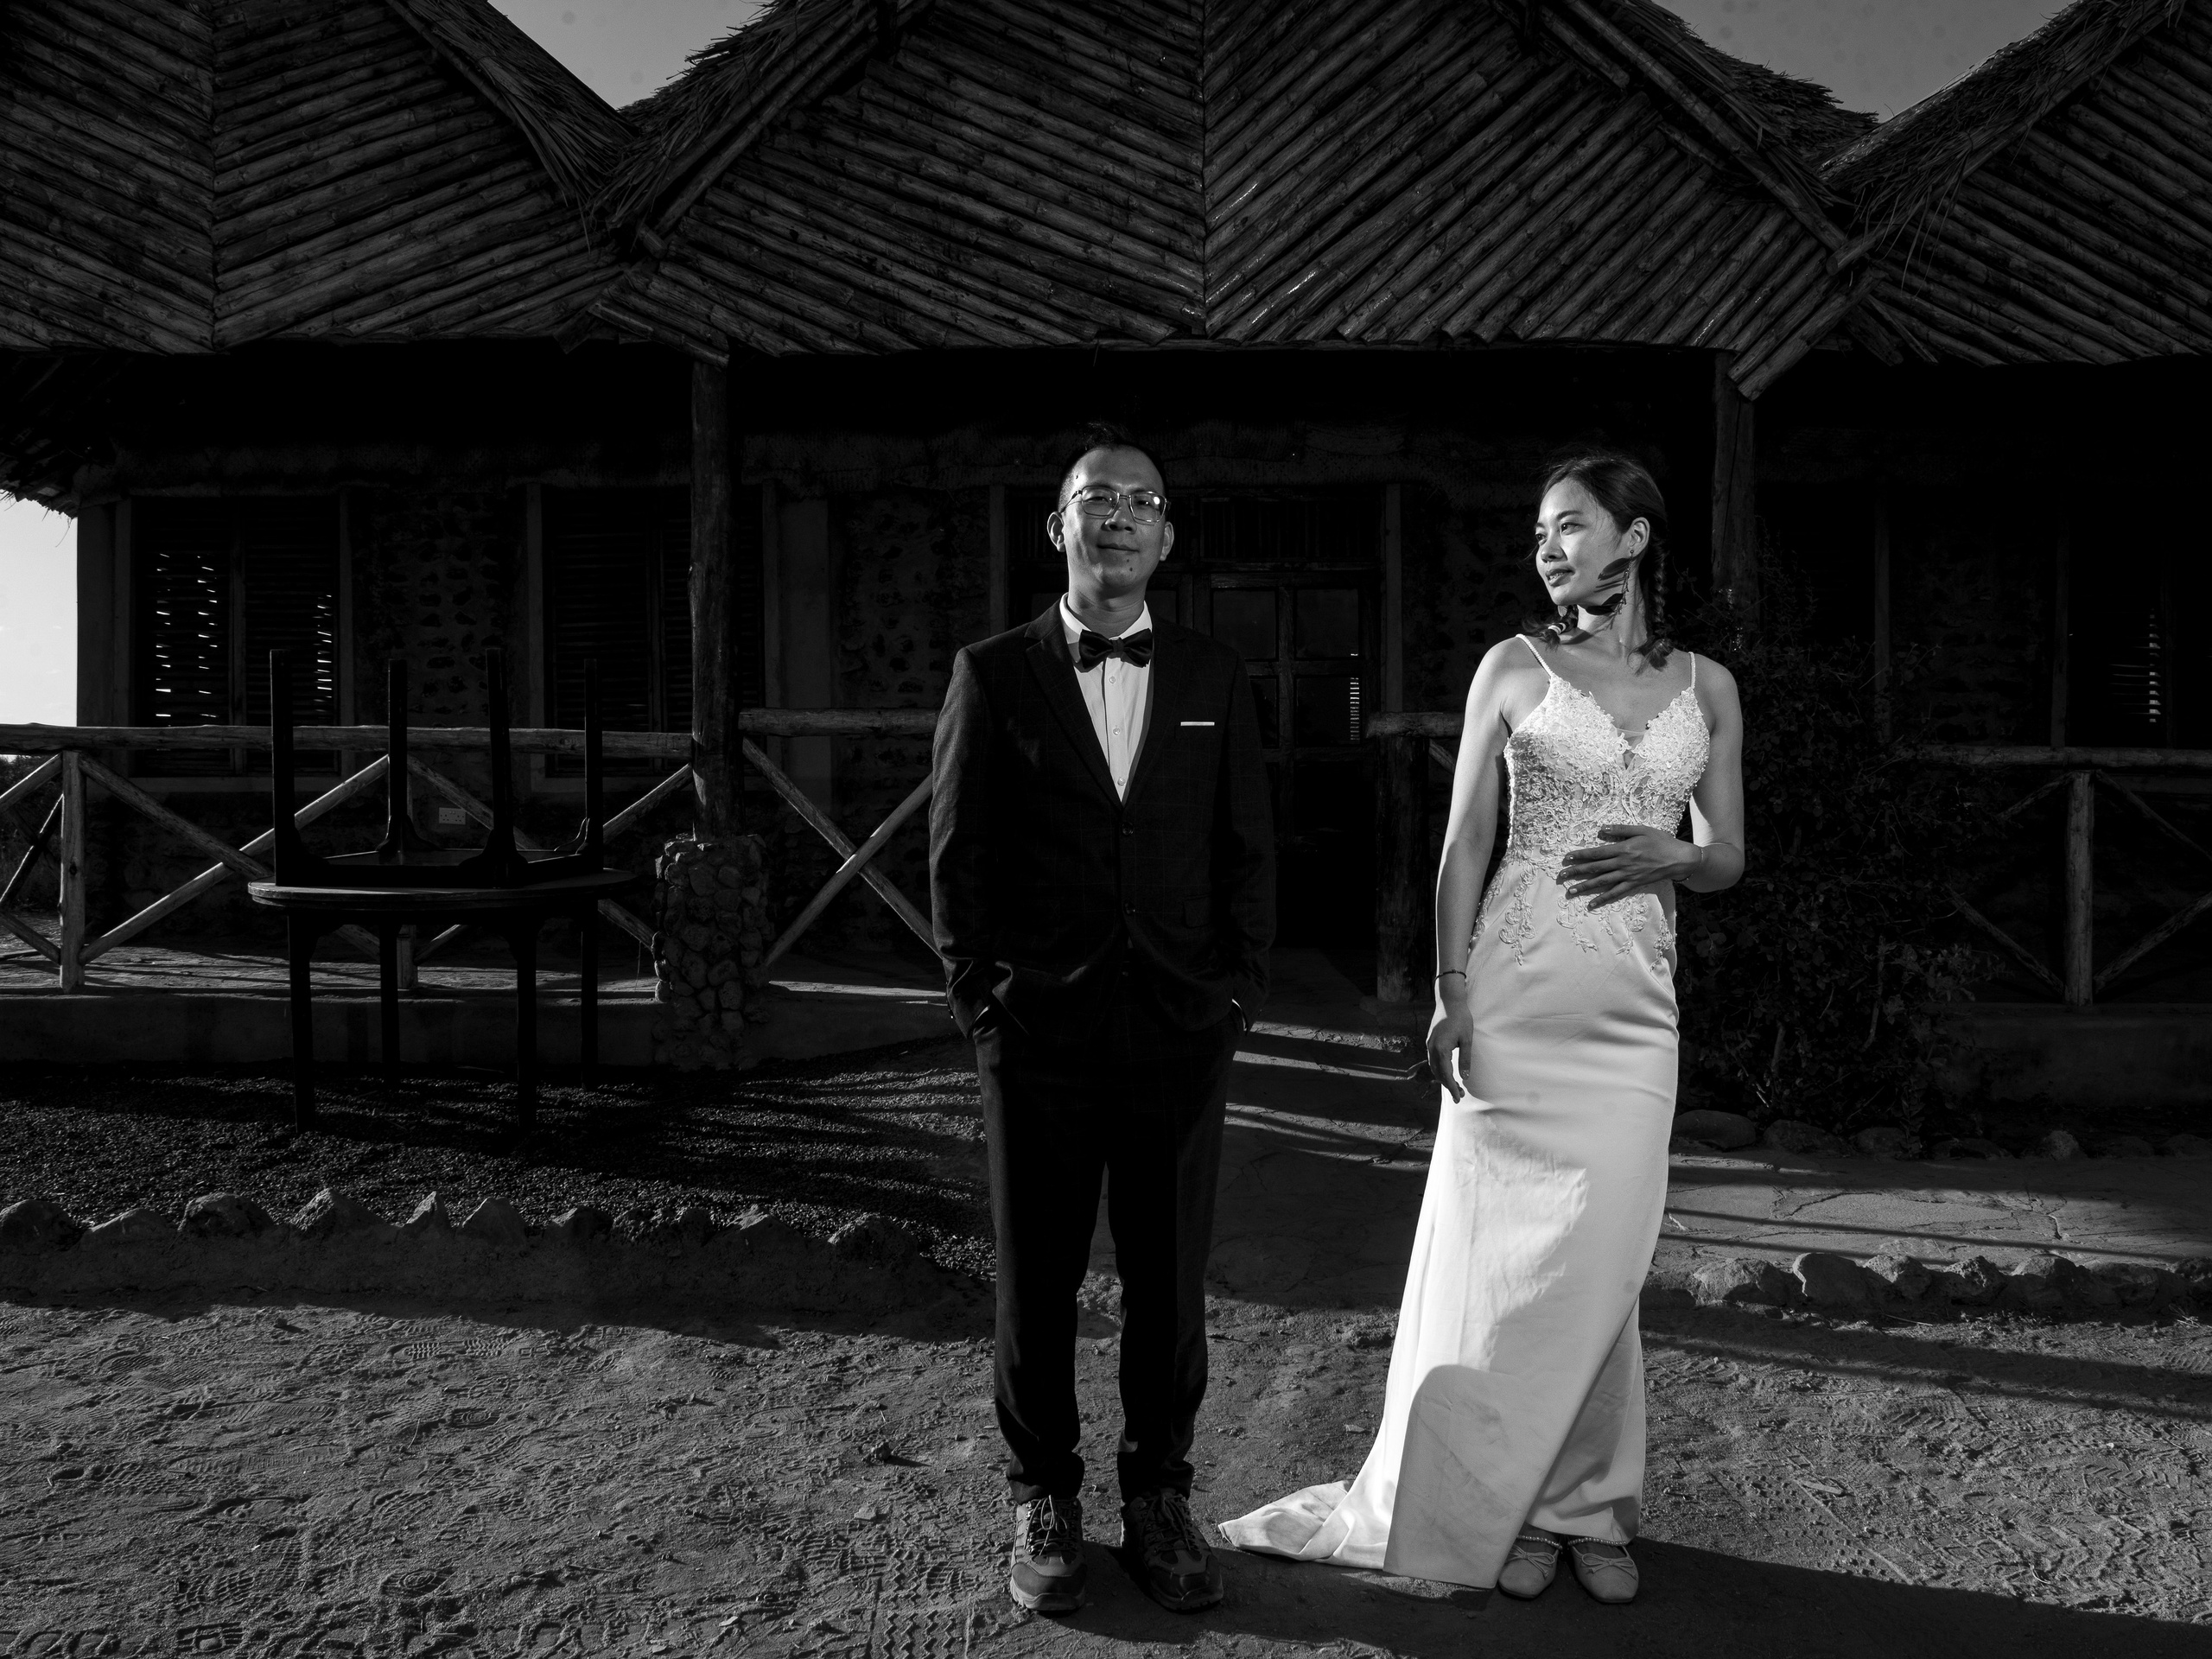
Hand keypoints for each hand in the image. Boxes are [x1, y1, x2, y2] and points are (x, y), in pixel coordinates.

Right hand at [1426, 988, 1474, 1101]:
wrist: (1449, 1001)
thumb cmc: (1461, 1019)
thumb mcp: (1467, 1040)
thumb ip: (1465, 1059)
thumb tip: (1465, 1077)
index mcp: (1441, 1049)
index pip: (1446, 1074)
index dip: (1451, 1087)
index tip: (1458, 1098)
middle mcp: (1432, 1048)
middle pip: (1438, 1073)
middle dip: (1448, 1085)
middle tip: (1460, 1094)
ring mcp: (1429, 1044)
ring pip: (1434, 1067)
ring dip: (1443, 1078)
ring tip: (1455, 1085)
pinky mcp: (1430, 1041)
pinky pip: (1432, 1060)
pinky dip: (1439, 1069)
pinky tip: (1447, 1072)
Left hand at [1559, 824, 1699, 908]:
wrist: (1679, 859)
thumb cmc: (1661, 841)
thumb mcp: (1642, 830)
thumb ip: (1621, 830)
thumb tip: (1602, 830)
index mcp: (1623, 849)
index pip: (1596, 853)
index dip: (1580, 856)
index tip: (1566, 858)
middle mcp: (1623, 863)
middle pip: (1595, 868)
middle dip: (1576, 872)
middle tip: (1560, 876)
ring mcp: (1628, 875)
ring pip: (1602, 882)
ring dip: (1585, 887)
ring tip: (1570, 891)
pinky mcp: (1634, 884)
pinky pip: (1616, 893)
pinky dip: (1603, 899)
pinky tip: (1592, 904)